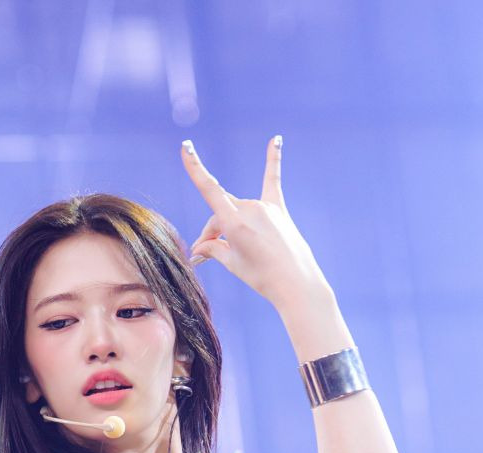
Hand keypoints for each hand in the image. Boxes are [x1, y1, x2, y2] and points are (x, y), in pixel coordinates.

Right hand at [181, 136, 328, 309]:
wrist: (296, 284)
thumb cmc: (262, 277)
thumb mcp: (233, 263)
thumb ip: (214, 248)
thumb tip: (200, 247)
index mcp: (235, 223)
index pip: (209, 189)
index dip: (195, 167)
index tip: (186, 147)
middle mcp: (250, 209)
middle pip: (220, 214)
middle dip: (211, 233)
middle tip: (203, 256)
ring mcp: (266, 208)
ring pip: (237, 211)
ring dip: (228, 227)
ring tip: (228, 251)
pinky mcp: (279, 210)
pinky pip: (272, 181)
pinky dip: (273, 160)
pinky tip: (276, 139)